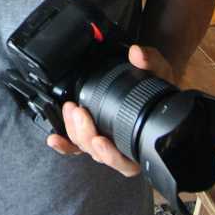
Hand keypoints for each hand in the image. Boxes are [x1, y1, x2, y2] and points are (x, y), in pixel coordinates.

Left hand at [48, 44, 175, 176]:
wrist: (155, 87)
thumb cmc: (160, 88)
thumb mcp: (160, 72)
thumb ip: (151, 62)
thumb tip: (137, 54)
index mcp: (141, 141)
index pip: (126, 160)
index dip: (111, 154)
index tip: (100, 139)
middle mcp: (122, 146)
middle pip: (99, 154)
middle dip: (86, 135)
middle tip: (79, 112)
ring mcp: (105, 141)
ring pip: (86, 148)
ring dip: (74, 132)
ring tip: (70, 111)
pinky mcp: (91, 134)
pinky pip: (76, 146)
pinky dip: (64, 144)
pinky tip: (54, 138)